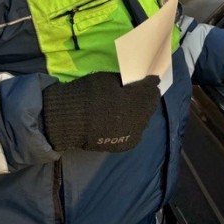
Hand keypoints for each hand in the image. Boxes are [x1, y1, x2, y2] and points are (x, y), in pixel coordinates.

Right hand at [42, 73, 159, 152]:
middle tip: (137, 93)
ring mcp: (135, 133)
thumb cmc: (89, 94)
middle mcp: (142, 118)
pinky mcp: (126, 145)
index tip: (146, 79)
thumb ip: (125, 82)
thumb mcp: (109, 79)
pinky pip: (134, 131)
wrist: (70, 121)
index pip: (152, 88)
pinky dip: (130, 125)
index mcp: (140, 99)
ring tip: (127, 108)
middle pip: (149, 105)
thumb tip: (132, 83)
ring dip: (138, 113)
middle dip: (145, 98)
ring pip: (143, 120)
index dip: (149, 83)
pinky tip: (120, 121)